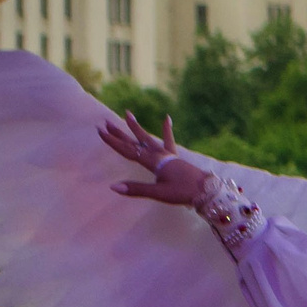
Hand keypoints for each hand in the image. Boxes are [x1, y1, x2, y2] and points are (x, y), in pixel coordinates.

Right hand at [98, 112, 212, 205]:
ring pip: (147, 138)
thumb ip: (136, 189)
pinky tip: (167, 118)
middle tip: (105, 122)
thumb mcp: (158, 193)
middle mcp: (158, 154)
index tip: (100, 132)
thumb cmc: (182, 192)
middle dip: (119, 133)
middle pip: (135, 142)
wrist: (206, 190)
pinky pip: (169, 141)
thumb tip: (113, 187)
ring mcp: (167, 154)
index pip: (128, 151)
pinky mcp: (175, 157)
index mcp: (153, 162)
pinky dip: (167, 130)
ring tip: (128, 114)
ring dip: (136, 128)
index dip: (113, 142)